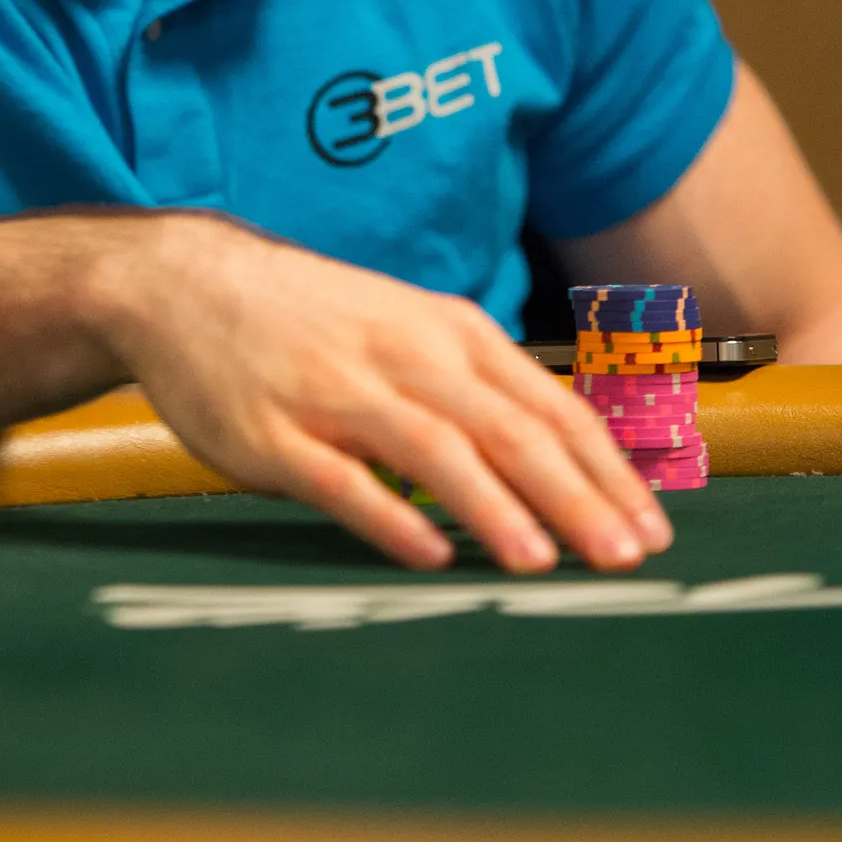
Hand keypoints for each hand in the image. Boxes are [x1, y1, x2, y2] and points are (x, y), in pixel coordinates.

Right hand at [96, 215, 673, 573]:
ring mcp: (336, 392)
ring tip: (541, 561)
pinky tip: (427, 552)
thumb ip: (479, 392)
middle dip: (575, 496)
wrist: (187, 281)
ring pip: (433, 448)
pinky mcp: (272, 433)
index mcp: (448, 332)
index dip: (607, 471)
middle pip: (508, 429)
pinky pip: (339, 478)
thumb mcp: (410, 330)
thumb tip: (568, 468)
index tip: (654, 528)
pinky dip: (387, 513)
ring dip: (493, 506)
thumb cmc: (315, 320)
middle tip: (625, 558)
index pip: (550, 407)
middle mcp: (403, 356)